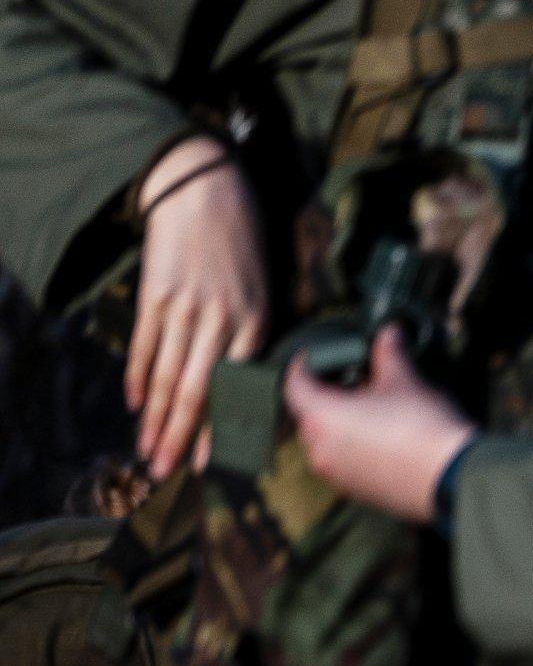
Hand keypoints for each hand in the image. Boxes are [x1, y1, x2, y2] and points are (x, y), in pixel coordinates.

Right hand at [127, 135, 265, 476]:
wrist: (204, 192)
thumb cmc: (242, 247)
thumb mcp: (266, 293)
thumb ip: (258, 339)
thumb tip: (252, 387)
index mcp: (256, 327)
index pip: (237, 394)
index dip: (222, 433)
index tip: (214, 467)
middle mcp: (220, 323)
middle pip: (197, 394)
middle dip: (182, 439)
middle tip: (169, 473)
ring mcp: (184, 310)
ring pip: (166, 376)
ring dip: (155, 419)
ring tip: (148, 451)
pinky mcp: (155, 295)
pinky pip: (145, 345)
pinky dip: (137, 376)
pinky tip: (134, 403)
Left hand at [283, 328, 476, 523]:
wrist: (454, 477)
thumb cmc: (423, 426)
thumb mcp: (405, 379)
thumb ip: (388, 353)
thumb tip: (388, 333)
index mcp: (321, 416)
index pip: (293, 385)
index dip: (302, 366)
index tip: (313, 358)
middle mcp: (320, 449)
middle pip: (308, 417)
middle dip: (323, 399)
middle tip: (347, 384)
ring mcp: (338, 475)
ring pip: (326, 444)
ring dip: (338, 428)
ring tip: (366, 415)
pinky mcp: (359, 493)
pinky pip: (345, 466)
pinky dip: (354, 452)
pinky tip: (382, 443)